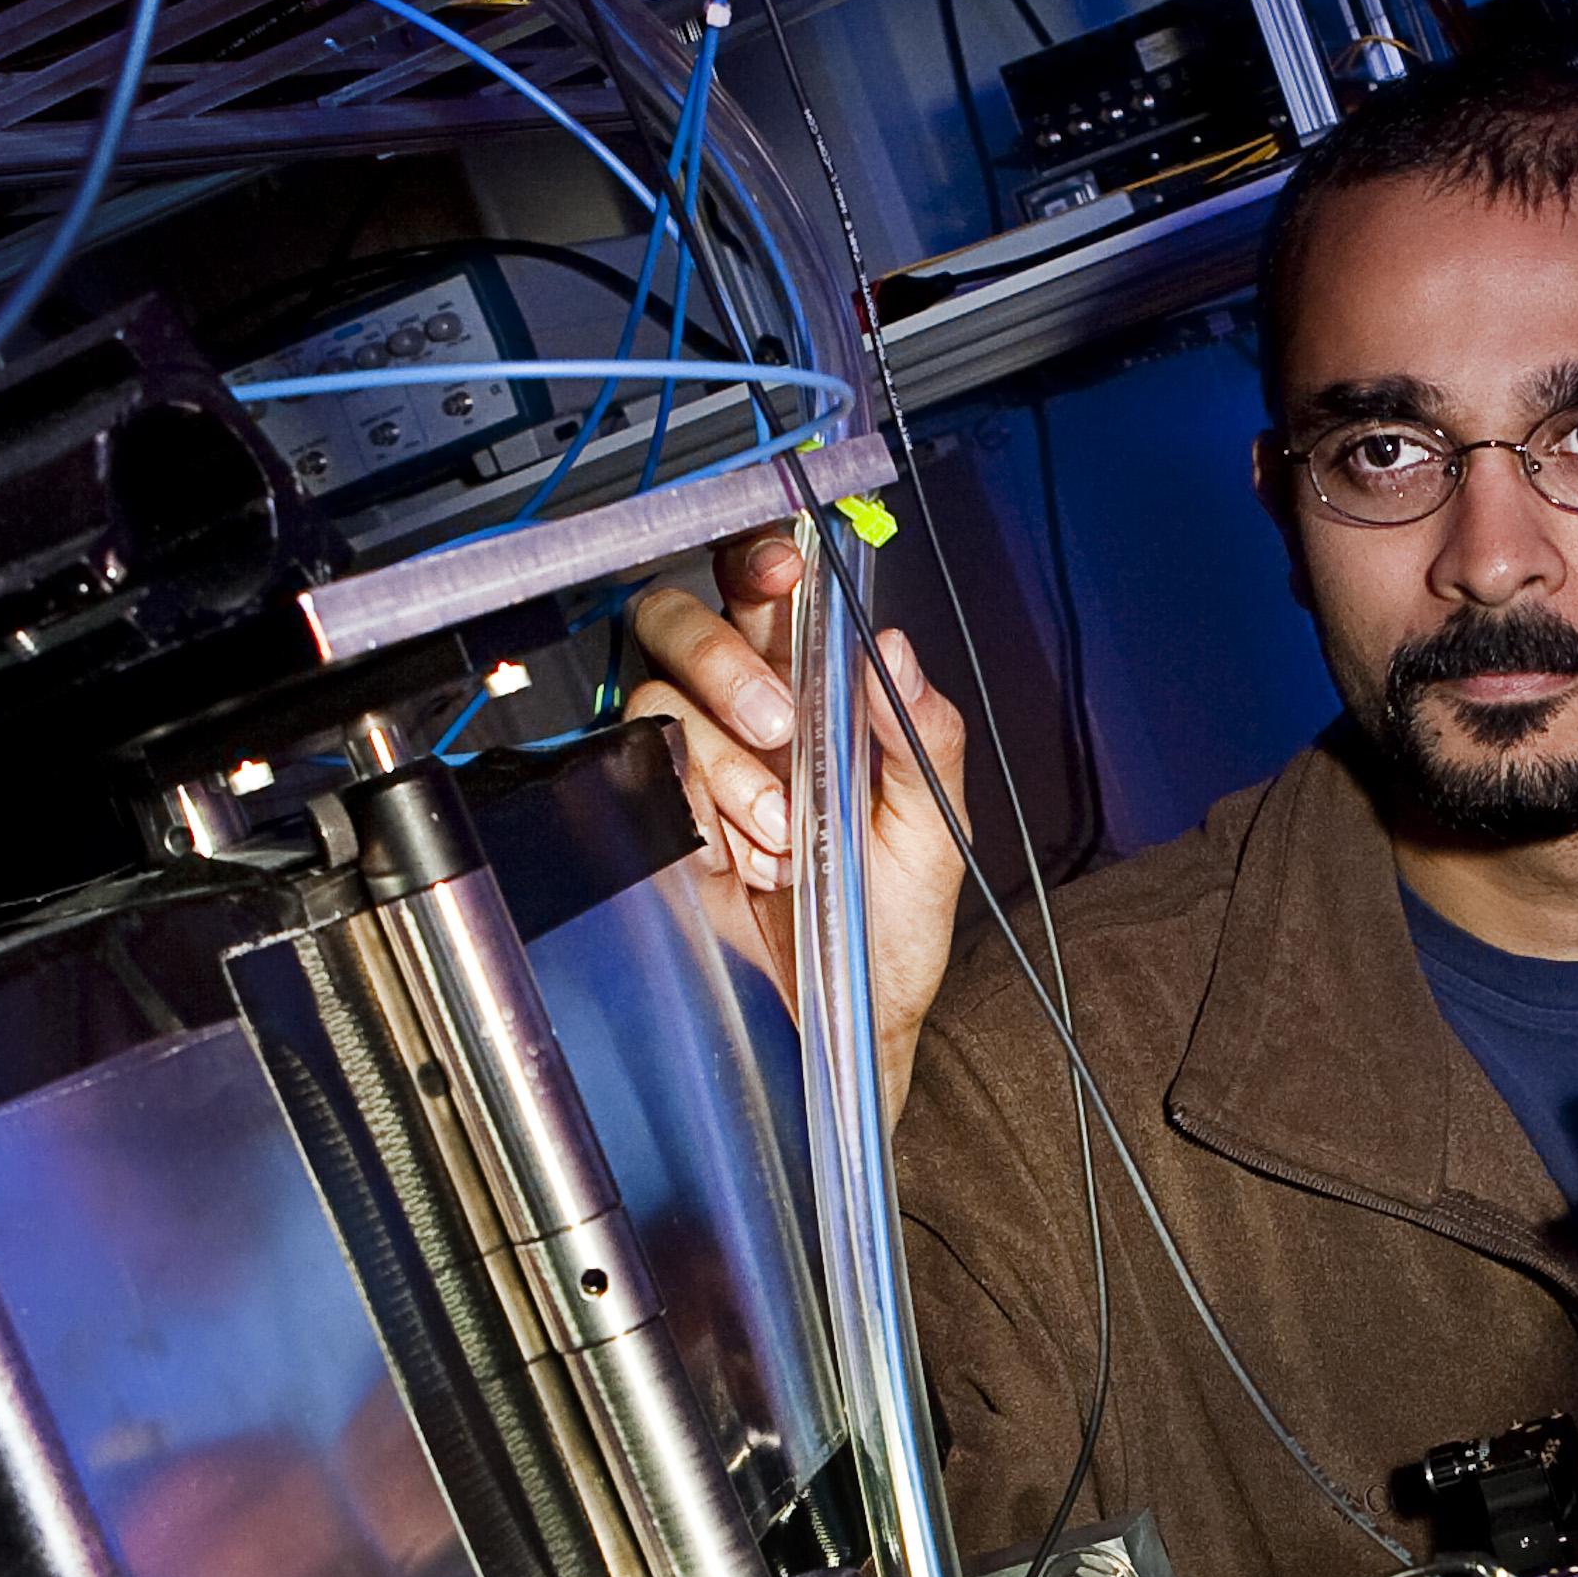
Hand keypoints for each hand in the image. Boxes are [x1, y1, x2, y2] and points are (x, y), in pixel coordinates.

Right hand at [622, 533, 970, 1116]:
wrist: (844, 1015)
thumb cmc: (891, 920)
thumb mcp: (932, 829)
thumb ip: (922, 735)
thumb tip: (896, 645)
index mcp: (815, 689)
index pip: (764, 589)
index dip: (756, 560)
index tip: (783, 575)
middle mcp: (745, 710)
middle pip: (678, 619)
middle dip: (724, 662)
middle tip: (777, 727)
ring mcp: (696, 760)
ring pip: (659, 700)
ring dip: (725, 766)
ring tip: (783, 834)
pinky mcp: (661, 816)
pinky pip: (645, 777)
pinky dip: (696, 813)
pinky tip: (748, 859)